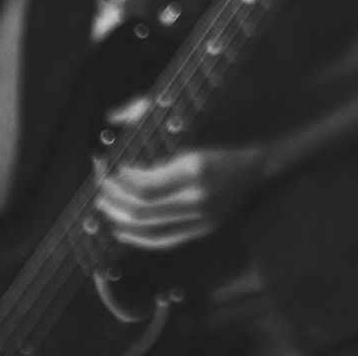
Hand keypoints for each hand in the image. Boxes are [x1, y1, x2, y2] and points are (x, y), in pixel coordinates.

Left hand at [94, 98, 269, 250]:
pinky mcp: (201, 232)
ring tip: (104, 206)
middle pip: (142, 209)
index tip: (109, 167)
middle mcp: (198, 198)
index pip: (145, 185)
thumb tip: (113, 116)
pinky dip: (136, 238)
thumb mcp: (189, 123)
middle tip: (100, 185)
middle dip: (113, 199)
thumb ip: (150, 114)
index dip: (120, 180)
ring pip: (147, 229)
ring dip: (119, 219)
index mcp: (196, 169)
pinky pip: (162, 242)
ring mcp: (201, 220)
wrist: (256, 167)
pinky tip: (121, 228)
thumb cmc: (223, 140)